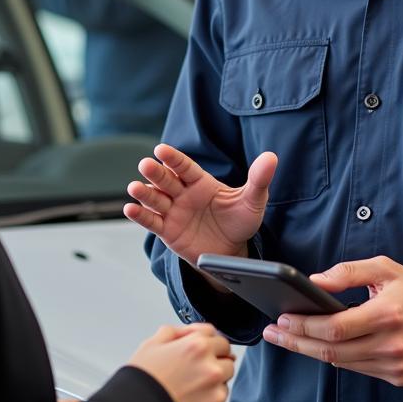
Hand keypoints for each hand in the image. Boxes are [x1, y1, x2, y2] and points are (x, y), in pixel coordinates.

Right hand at [124, 143, 277, 267]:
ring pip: (155, 198)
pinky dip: (140, 215)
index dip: (173, 158)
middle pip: (166, 180)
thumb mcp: (253, 201)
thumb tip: (271, 157)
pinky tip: (131, 209)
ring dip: (144, 193)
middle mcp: (183, 193)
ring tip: (135, 188)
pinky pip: (152, 221)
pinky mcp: (167, 231)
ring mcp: (174, 211)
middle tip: (145, 165)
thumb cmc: (240, 221)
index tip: (161, 149)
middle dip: (155, 172)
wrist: (232, 252)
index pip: (185, 166)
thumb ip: (259, 179)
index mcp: (201, 182)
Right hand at [128, 323, 234, 401]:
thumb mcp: (151, 344)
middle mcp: (212, 370)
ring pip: (223, 387)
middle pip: (228, 362)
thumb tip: (189, 333)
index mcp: (198, 347)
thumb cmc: (140, 383)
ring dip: (211, 388)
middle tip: (194, 374)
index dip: (209, 345)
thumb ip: (175, 332)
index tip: (203, 352)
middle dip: (215, 365)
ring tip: (186, 394)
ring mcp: (215, 397)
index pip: (220, 339)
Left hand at [262, 256, 402, 386]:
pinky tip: (317, 346)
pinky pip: (356, 369)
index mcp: (388, 315)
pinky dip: (335, 358)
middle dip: (297, 341)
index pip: (336, 328)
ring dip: (310, 351)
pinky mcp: (397, 377)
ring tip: (287, 338)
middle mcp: (391, 345)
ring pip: (341, 363)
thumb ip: (347, 271)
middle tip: (273, 333)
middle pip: (332, 351)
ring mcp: (395, 366)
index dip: (305, 326)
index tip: (282, 319)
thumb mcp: (384, 268)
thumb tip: (313, 281)